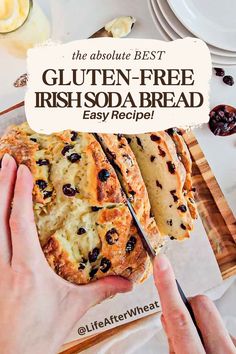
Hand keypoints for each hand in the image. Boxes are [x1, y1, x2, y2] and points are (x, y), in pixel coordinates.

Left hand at [0, 154, 131, 353]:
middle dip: (1, 185)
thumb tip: (128, 283)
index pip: (20, 222)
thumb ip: (102, 290)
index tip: (22, 171)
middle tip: (6, 161)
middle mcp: (5, 265)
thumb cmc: (43, 332)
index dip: (20, 194)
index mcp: (27, 269)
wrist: (17, 353)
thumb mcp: (76, 307)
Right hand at [153, 254, 235, 353]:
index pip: (178, 316)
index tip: (161, 263)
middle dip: (189, 304)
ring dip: (204, 325)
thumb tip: (166, 315)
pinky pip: (227, 329)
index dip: (167, 286)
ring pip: (214, 317)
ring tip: (201, 346)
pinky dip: (216, 334)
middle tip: (185, 321)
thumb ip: (173, 343)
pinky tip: (213, 349)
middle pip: (202, 303)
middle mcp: (222, 352)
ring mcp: (235, 349)